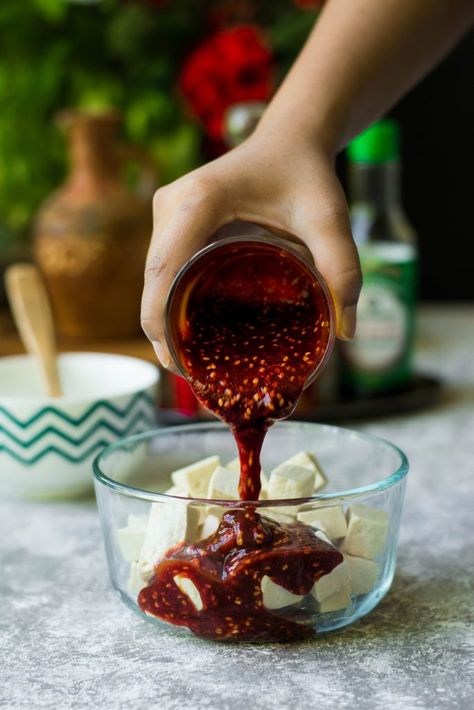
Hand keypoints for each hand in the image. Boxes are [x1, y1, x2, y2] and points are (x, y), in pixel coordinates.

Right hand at [141, 132, 361, 368]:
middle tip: (192, 373)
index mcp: (198, 202)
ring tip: (193, 359)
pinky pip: (162, 269)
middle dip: (164, 333)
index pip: (161, 272)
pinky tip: (192, 328)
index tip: (176, 364)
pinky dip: (171, 300)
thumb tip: (345, 332)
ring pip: (154, 279)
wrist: (288, 139)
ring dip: (165, 318)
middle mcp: (171, 206)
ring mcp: (167, 213)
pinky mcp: (171, 221)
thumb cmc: (306, 173)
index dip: (160, 323)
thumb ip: (343, 267)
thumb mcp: (329, 216)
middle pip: (152, 282)